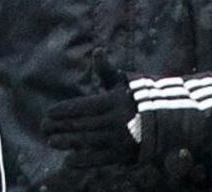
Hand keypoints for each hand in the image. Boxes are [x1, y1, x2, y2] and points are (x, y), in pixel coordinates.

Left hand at [41, 52, 139, 168]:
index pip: (82, 107)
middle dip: (59, 126)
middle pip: (81, 124)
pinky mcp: (125, 154)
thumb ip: (105, 69)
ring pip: (87, 141)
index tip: (48, 113)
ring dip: (67, 142)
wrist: (169, 119)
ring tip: (50, 141)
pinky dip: (84, 160)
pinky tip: (69, 160)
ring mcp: (120, 139)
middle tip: (43, 126)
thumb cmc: (138, 96)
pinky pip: (101, 159)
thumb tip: (98, 50)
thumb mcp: (123, 82)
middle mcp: (116, 120)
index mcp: (113, 101)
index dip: (64, 110)